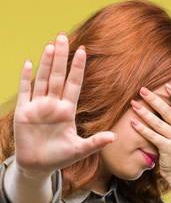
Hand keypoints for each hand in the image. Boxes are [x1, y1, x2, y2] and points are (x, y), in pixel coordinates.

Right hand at [14, 33, 116, 176]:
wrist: (38, 166)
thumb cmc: (60, 157)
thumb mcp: (79, 150)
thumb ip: (95, 143)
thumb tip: (114, 137)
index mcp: (67, 111)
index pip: (74, 84)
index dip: (77, 68)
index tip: (83, 50)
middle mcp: (53, 105)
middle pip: (58, 76)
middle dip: (61, 57)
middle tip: (62, 36)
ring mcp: (38, 107)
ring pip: (42, 80)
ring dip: (46, 63)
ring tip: (50, 45)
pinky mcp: (23, 113)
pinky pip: (24, 92)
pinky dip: (25, 78)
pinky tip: (29, 63)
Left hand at [130, 84, 170, 185]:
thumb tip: (163, 109)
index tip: (167, 85)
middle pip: (168, 111)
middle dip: (154, 99)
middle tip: (142, 90)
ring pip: (158, 123)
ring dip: (144, 112)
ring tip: (133, 103)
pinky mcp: (168, 149)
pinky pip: (152, 136)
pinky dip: (141, 128)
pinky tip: (133, 122)